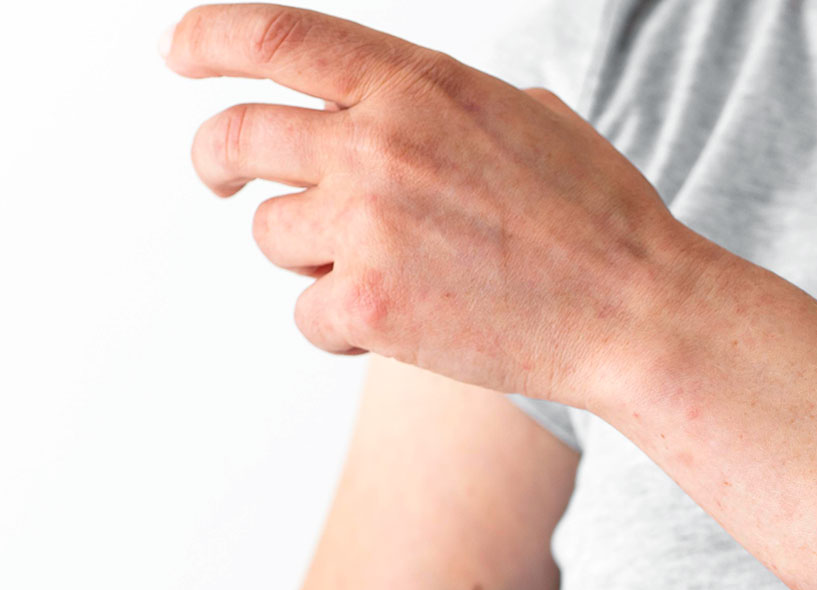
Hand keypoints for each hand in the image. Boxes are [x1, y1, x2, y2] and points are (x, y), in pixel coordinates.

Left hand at [164, 4, 690, 401]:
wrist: (636, 311)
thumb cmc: (603, 223)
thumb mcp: (534, 119)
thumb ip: (454, 104)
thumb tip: (415, 110)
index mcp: (418, 85)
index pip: (274, 37)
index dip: (207, 39)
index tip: (180, 52)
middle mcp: (378, 144)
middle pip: (236, 135)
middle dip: (216, 161)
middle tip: (225, 180)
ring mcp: (365, 224)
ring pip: (270, 232)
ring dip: (309, 253)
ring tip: (389, 271)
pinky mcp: (366, 303)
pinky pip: (306, 312)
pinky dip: (341, 325)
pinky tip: (404, 324)